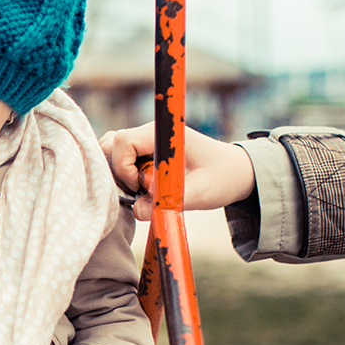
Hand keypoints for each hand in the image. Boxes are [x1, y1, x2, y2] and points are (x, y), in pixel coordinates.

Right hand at [99, 121, 256, 220]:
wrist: (235, 172)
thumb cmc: (221, 178)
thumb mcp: (200, 194)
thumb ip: (167, 202)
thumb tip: (136, 211)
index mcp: (162, 134)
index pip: (122, 142)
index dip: (124, 168)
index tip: (143, 187)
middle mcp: (148, 133)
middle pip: (109, 145)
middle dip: (116, 173)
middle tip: (139, 192)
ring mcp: (143, 142)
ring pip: (109, 152)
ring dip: (118, 176)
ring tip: (140, 191)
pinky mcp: (143, 153)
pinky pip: (117, 160)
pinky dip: (121, 177)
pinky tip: (140, 190)